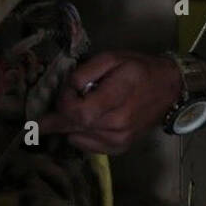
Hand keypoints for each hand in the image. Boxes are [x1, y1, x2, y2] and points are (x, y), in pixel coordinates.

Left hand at [38, 51, 181, 153]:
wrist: (168, 89)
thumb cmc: (139, 69)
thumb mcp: (112, 58)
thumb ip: (86, 72)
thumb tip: (67, 90)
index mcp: (118, 96)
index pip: (77, 112)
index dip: (63, 104)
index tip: (65, 92)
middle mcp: (119, 123)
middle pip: (74, 127)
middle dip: (56, 120)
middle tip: (37, 123)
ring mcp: (121, 138)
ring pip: (78, 138)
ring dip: (68, 127)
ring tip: (70, 115)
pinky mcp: (121, 147)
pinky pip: (89, 147)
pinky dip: (80, 137)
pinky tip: (83, 126)